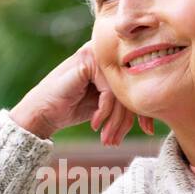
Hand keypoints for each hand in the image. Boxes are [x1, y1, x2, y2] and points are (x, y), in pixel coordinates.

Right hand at [9, 41, 154, 144]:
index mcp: (112, 60)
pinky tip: (94, 124)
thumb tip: (154, 113)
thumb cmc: (71, 109)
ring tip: (107, 139)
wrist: (41, 112)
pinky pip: (109, 92)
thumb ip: (125, 100)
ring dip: (115, 121)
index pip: (138, 83)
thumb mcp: (105, 105)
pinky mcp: (87, 62)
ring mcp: (95, 54)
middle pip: (132, 86)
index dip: (143, 110)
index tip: (147, 131)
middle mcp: (105, 52)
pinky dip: (104, 112)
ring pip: (122, 91)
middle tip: (118, 141)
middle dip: (128, 120)